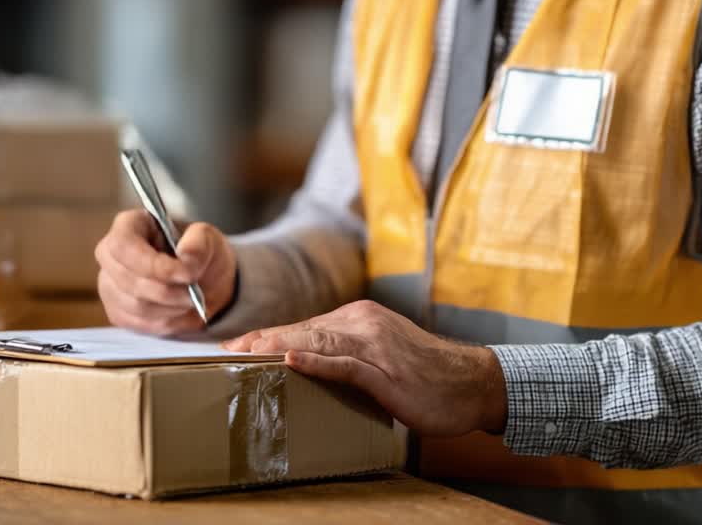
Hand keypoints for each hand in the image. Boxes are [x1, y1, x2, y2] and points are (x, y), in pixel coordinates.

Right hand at [95, 210, 236, 334]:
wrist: (204, 280)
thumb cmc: (199, 253)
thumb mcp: (207, 238)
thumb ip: (199, 243)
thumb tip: (186, 258)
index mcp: (129, 226)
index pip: (123, 245)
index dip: (152, 264)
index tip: (185, 275)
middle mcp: (111, 255)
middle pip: (128, 280)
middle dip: (168, 291)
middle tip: (195, 292)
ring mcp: (110, 285)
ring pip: (136, 306)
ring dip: (171, 308)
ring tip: (191, 300)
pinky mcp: (117, 312)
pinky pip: (139, 324)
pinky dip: (167, 322)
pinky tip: (181, 312)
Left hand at [223, 300, 506, 436]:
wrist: (475, 383)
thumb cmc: (428, 376)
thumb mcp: (382, 357)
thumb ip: (349, 356)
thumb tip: (310, 366)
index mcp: (360, 319)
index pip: (305, 327)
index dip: (269, 337)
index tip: (236, 346)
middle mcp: (363, 323)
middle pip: (303, 331)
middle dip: (262, 340)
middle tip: (226, 350)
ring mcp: (374, 344)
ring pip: (316, 342)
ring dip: (277, 347)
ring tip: (244, 352)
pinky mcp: (385, 369)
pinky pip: (343, 364)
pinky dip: (314, 362)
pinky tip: (289, 362)